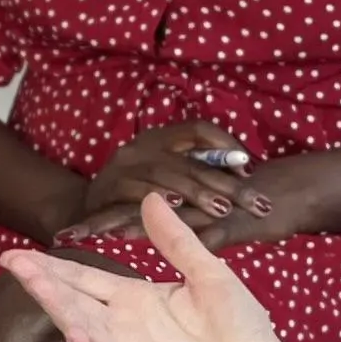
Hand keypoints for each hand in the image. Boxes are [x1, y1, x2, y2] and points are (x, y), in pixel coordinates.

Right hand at [0, 193, 289, 341]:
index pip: (83, 279)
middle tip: (10, 261)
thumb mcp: (208, 271)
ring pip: (79, 329)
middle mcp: (122, 325)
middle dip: (41, 282)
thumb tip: (151, 197)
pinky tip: (75, 333)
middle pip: (71, 301)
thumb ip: (176, 240)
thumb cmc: (239, 324)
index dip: (51, 266)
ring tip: (34, 284)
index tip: (18, 253)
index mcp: (134, 297)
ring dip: (56, 308)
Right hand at [63, 119, 258, 242]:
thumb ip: (197, 174)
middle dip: (226, 184)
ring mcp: (124, 165)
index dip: (225, 145)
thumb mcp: (166, 178)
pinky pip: (136, 191)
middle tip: (256, 204)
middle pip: (190, 160)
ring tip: (223, 209)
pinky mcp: (108, 187)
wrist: (84, 212)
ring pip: (166, 174)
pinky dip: (157, 198)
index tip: (250, 168)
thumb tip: (245, 174)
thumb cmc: (136, 197)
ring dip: (197, 193)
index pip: (198, 129)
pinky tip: (177, 207)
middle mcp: (142, 146)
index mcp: (160, 138)